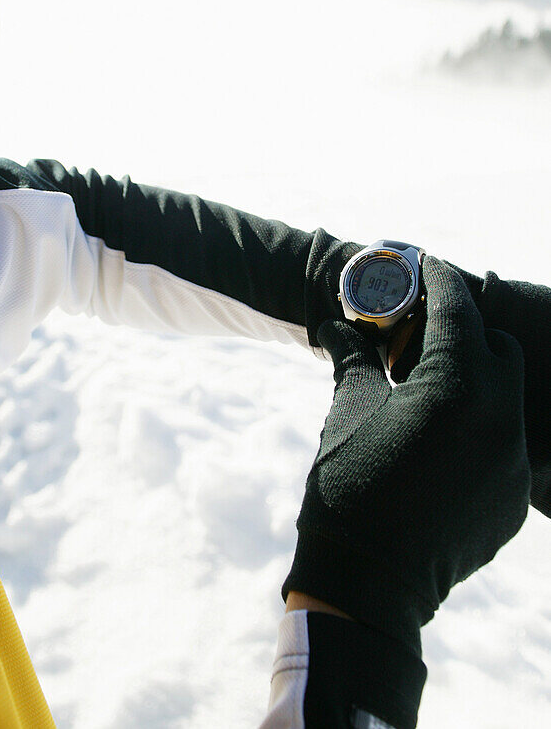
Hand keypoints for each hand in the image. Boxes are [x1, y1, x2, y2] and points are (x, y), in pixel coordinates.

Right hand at [283, 256, 530, 649]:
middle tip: (421, 336)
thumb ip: (355, 357)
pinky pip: (504, 442)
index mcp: (457, 388)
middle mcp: (500, 419)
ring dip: (474, 379)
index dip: (441, 281)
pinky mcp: (513, 498)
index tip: (426, 264)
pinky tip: (439, 441)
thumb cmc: (348, 486)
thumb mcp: (347, 410)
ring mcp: (512, 462)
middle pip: (496, 347)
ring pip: (507, 395)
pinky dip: (479, 427)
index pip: (458, 311)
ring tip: (428, 389)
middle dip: (463, 331)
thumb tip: (338, 324)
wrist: (368, 586)